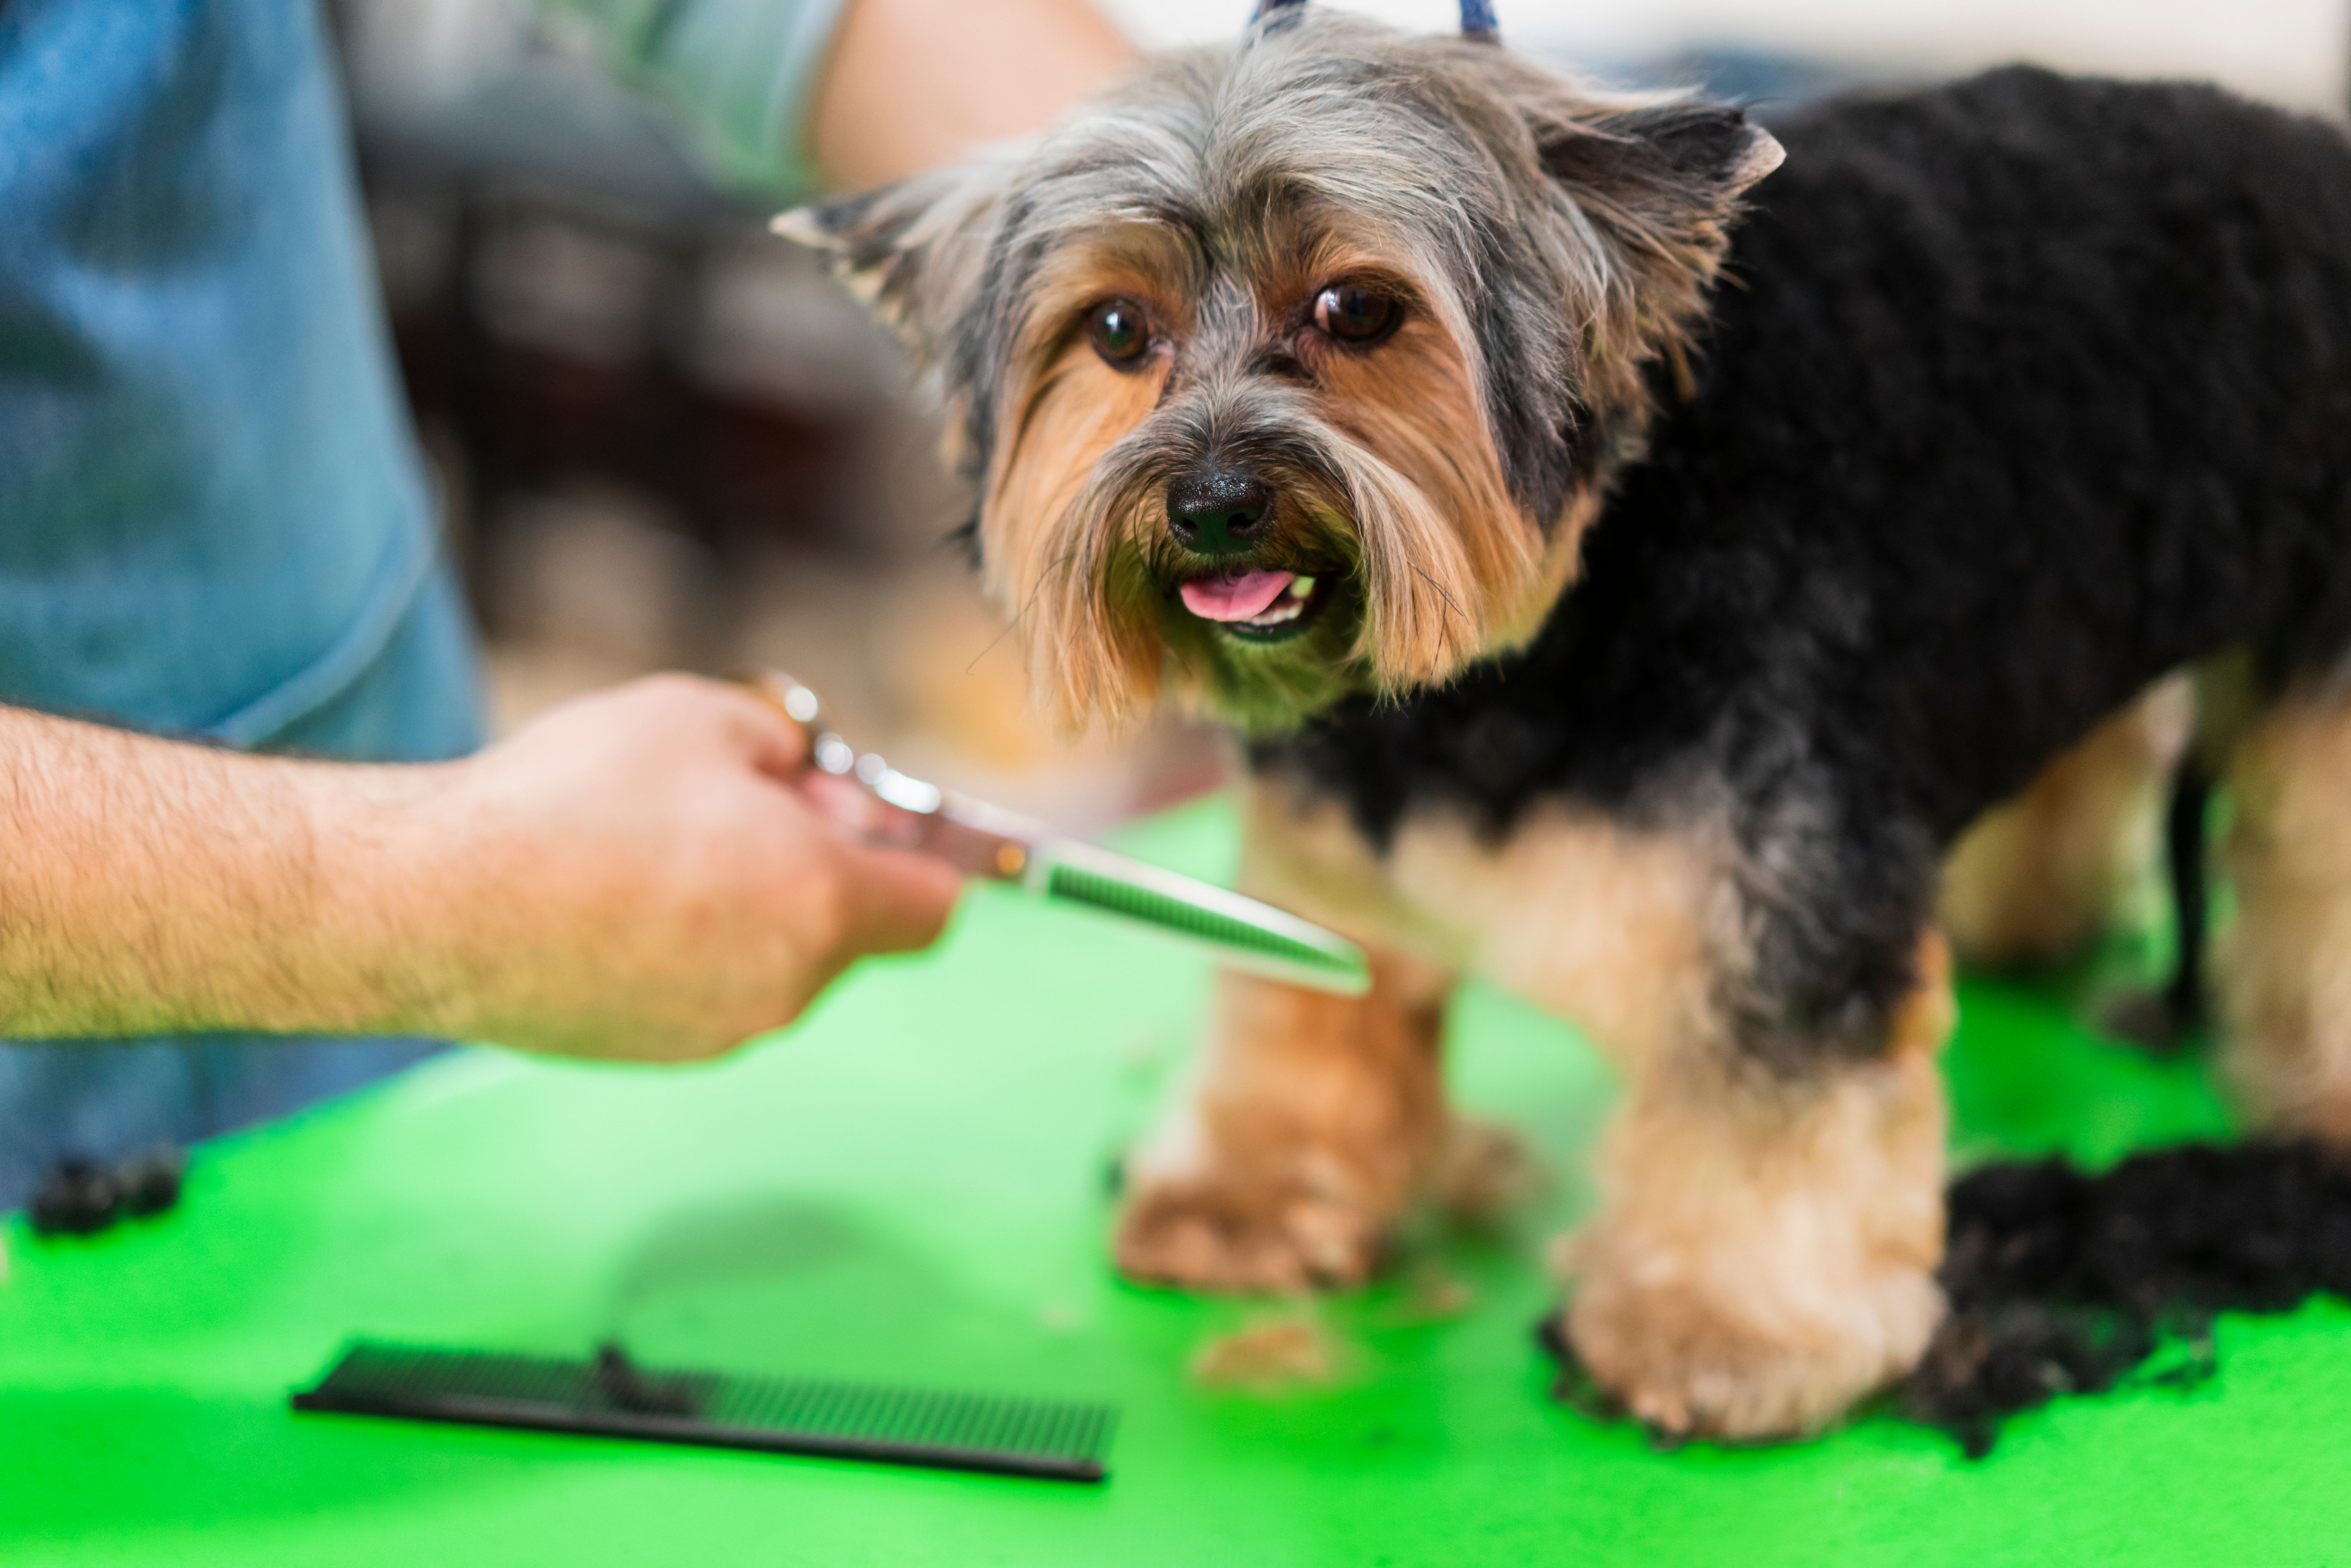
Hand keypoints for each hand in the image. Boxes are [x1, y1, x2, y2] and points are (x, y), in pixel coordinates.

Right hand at [359, 675, 961, 1061]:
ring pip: (775, 958)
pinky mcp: (652, 1051)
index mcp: (821, 904)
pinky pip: (708, 988)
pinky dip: (687, 945)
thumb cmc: (575, 799)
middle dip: (817, 863)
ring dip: (748, 903)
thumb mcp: (704, 717)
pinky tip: (614, 894)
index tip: (857, 814)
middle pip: (849, 927)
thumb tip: (802, 778)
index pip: (933, 906)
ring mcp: (719, 1030)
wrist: (436, 903)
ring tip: (657, 842)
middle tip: (737, 802)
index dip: (911, 852)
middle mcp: (785, 985)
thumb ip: (785, 747)